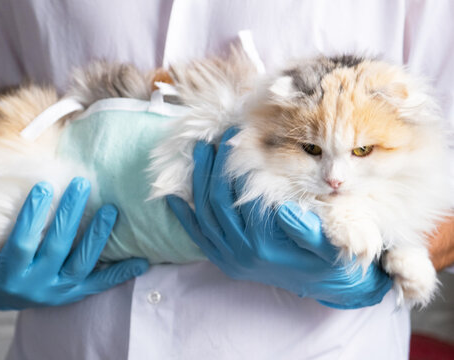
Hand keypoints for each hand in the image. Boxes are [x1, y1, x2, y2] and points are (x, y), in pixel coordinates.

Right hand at [0, 177, 148, 309]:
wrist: (4, 297)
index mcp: (9, 273)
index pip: (21, 242)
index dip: (32, 216)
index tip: (44, 186)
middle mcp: (36, 284)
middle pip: (56, 247)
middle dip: (70, 214)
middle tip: (82, 184)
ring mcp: (59, 290)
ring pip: (83, 263)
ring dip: (98, 236)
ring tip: (112, 209)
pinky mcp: (76, 294)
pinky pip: (101, 285)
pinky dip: (121, 273)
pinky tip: (142, 260)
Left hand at [167, 129, 391, 308]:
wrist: (319, 285)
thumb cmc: (323, 260)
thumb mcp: (327, 247)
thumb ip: (307, 231)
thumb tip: (283, 211)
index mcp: (264, 245)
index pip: (240, 197)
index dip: (235, 165)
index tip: (236, 139)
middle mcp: (241, 253)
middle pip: (216, 202)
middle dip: (212, 166)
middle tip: (214, 139)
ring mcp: (228, 258)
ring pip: (203, 215)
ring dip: (198, 182)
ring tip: (200, 152)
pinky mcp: (222, 261)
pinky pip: (197, 236)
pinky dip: (184, 215)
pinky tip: (174, 195)